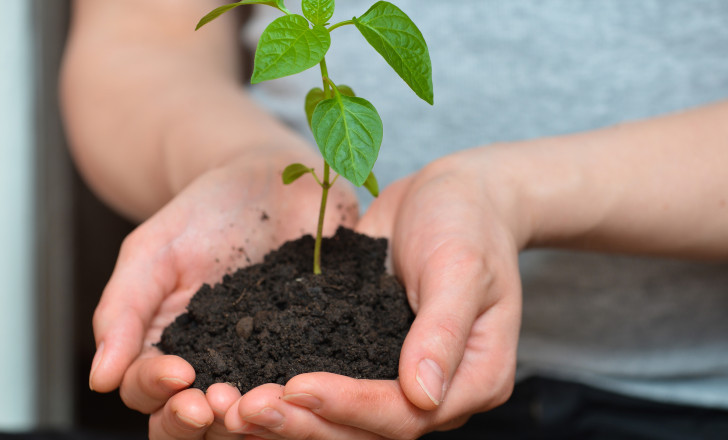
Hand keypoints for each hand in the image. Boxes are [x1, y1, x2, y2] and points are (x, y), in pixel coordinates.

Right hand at [88, 152, 356, 438]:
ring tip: (262, 402)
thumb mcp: (154, 250)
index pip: (148, 392)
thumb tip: (98, 378)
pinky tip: (310, 386)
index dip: (158, 391)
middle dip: (204, 419)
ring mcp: (267, 361)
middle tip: (222, 404)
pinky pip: (309, 382)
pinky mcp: (314, 347)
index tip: (181, 375)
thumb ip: (124, 310)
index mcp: (168, 348)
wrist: (271, 178)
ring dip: (253, 417)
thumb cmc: (205, 211)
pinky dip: (305, 393)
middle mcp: (216, 365)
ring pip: (252, 413)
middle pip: (198, 419)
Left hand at [221, 149, 522, 438]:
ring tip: (233, 408)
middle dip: (306, 421)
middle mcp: (436, 391)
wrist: (454, 193)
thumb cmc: (470, 223)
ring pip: (341, 417)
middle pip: (367, 429)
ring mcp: (399, 376)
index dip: (351, 407)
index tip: (298, 386)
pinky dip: (289, 390)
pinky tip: (244, 386)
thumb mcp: (462, 268)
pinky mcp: (368, 354)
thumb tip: (423, 394)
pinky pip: (330, 381)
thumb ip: (444, 330)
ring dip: (289, 416)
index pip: (407, 413)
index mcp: (474, 379)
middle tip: (246, 409)